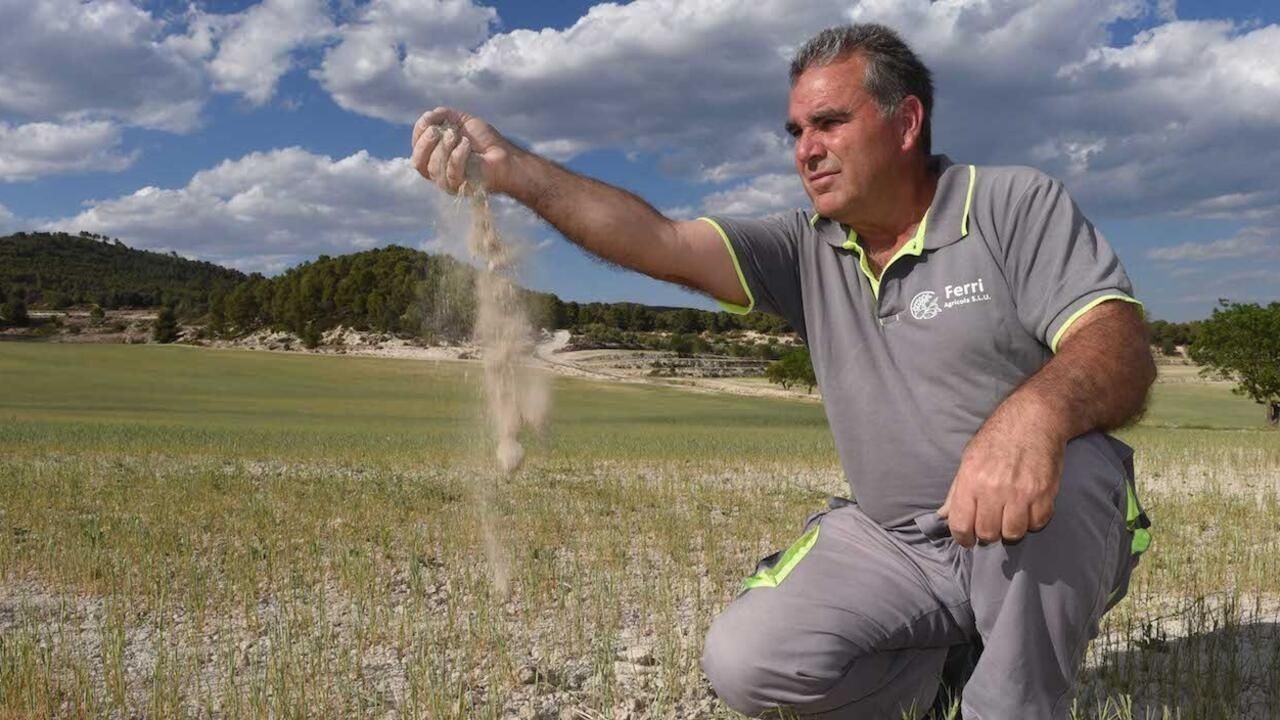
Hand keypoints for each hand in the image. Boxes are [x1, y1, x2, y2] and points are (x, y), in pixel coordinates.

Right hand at [411, 107, 512, 194]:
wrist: (505, 154)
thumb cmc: (483, 140)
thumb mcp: (460, 120)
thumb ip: (441, 116)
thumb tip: (426, 118)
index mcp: (433, 157)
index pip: (415, 150)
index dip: (418, 133)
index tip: (430, 119)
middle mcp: (437, 172)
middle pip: (418, 163)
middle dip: (425, 143)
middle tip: (437, 131)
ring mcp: (448, 182)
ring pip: (433, 168)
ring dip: (444, 147)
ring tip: (457, 136)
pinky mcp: (461, 188)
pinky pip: (451, 173)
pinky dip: (457, 156)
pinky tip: (466, 145)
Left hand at [937, 409, 1063, 547]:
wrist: (1034, 418)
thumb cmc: (997, 438)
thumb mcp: (969, 459)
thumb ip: (956, 491)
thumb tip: (942, 517)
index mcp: (971, 480)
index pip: (961, 525)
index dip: (962, 538)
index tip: (967, 540)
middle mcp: (995, 489)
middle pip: (988, 533)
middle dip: (987, 533)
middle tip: (991, 522)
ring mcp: (1022, 493)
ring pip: (1013, 533)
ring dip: (1010, 528)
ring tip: (1010, 514)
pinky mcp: (1045, 494)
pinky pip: (1037, 524)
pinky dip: (1032, 521)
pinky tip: (1028, 507)